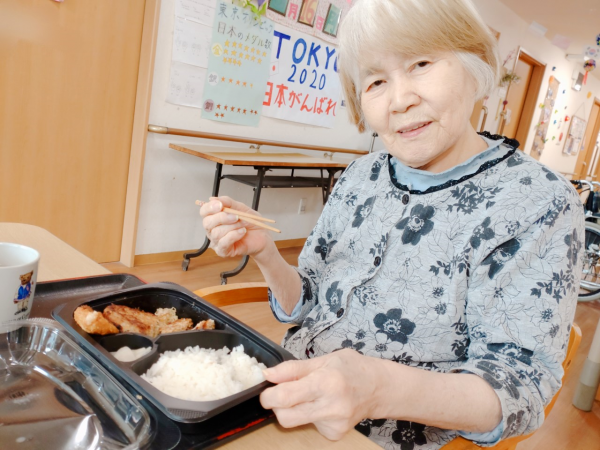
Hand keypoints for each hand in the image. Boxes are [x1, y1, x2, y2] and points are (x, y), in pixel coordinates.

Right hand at [200, 196, 272, 257]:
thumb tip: (213, 199)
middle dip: (222, 218)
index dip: (210, 208)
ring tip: (242, 225)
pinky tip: (242, 232)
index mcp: (214, 217)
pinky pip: (223, 243)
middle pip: (207, 223)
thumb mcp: (241, 208)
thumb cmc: (250, 223)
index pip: (204, 211)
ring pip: (216, 233)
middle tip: (236, 217)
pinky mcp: (223, 251)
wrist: (262, 236)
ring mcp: (216, 241)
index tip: (220, 205)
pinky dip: (234, 235)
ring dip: (232, 227)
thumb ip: (228, 202)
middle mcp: (212, 229)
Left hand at [259, 349, 380, 440]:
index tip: (267, 391)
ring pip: (295, 422)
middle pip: (285, 417)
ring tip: (311, 396)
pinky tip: (324, 406)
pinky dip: (310, 416)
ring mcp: (334, 424)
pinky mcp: (334, 434)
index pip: (285, 396)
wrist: (379, 388)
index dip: (268, 395)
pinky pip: (309, 426)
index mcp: (326, 382)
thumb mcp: (323, 359)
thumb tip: (267, 375)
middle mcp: (331, 406)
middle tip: (283, 394)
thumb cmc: (352, 368)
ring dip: (294, 409)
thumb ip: (292, 369)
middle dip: (276, 406)